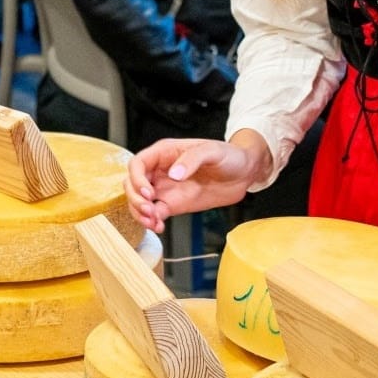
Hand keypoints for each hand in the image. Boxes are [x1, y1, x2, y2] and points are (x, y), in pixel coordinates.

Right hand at [125, 132, 271, 233]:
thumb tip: (173, 175)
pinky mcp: (173, 205)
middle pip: (132, 184)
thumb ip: (192, 159)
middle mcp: (160, 171)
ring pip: (139, 201)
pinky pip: (154, 214)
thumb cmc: (229, 155)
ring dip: (140, 213)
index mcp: (165, 153)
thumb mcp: (212, 151)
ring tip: (153, 222)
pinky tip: (158, 227)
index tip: (148, 193)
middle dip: (135, 199)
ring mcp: (165, 189)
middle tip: (149, 210)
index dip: (137, 179)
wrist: (245, 173)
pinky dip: (151, 222)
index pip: (138, 164)